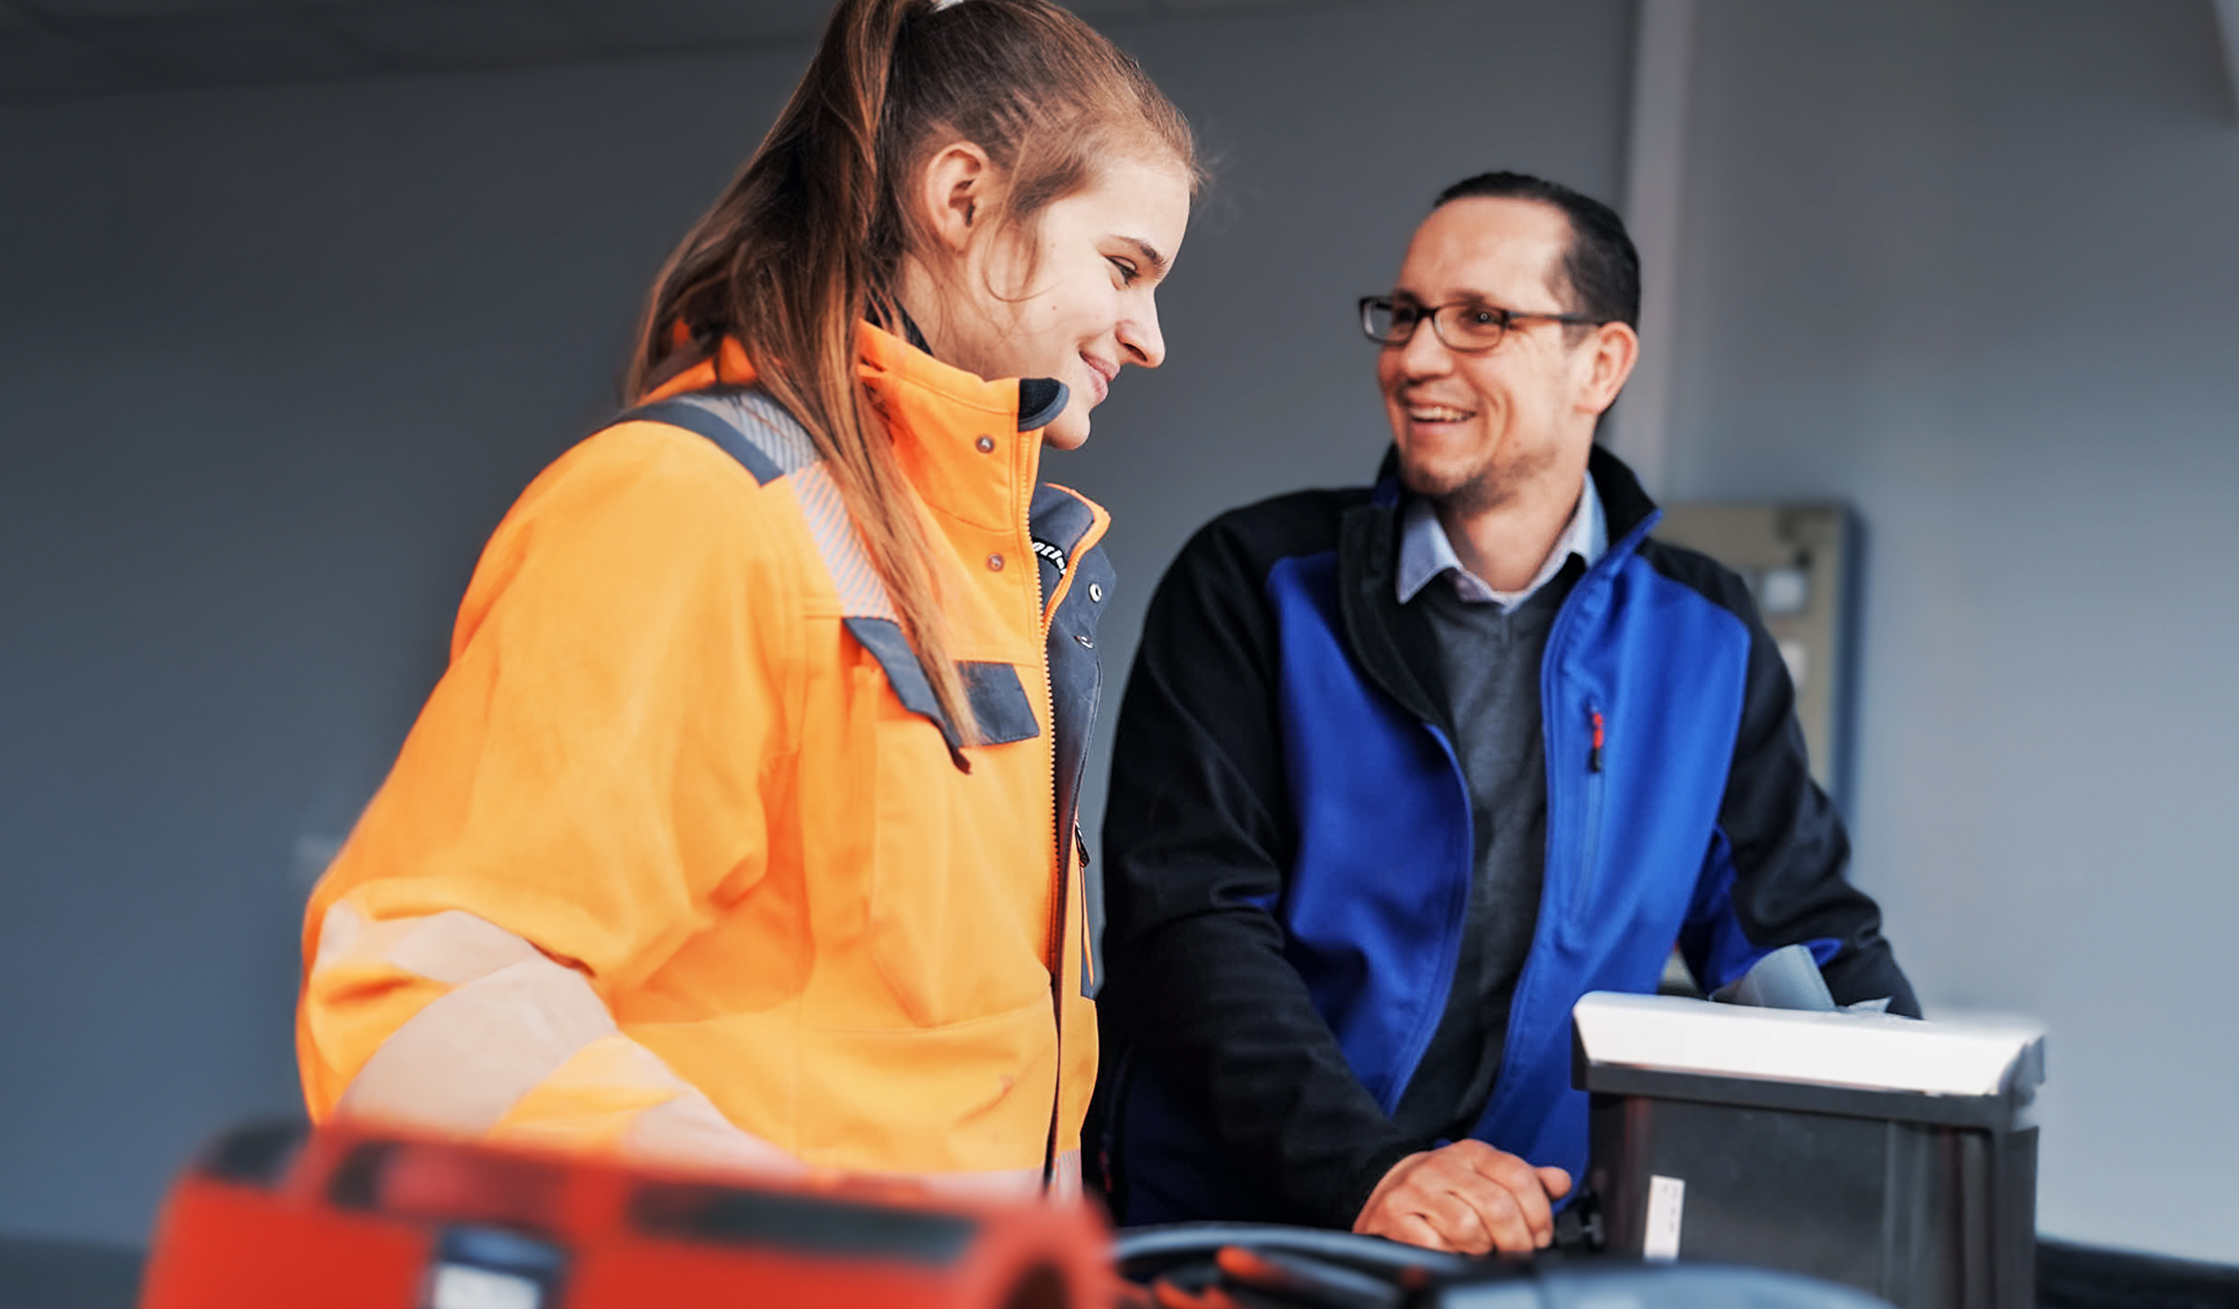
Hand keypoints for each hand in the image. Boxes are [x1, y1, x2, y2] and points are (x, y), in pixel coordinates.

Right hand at [1352, 1141, 1571, 1254]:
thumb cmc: (1444, 1188)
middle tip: (1518, 1254)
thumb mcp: (1484, 1175)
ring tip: (1480, 1251)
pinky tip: (1451, 1251)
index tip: (1540, 1236)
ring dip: (1482, 1250)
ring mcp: (1416, 1190)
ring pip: (1468, 1228)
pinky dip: (1449, 1255)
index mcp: (1472, 1153)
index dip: (1539, 1214)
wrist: (1384, 1188)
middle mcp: (1443, 1166)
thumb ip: (1525, 1179)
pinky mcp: (1394, 1216)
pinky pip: (1434, 1245)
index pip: (1518, 1176)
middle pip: (1498, 1206)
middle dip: (1516, 1241)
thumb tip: (1560, 1182)